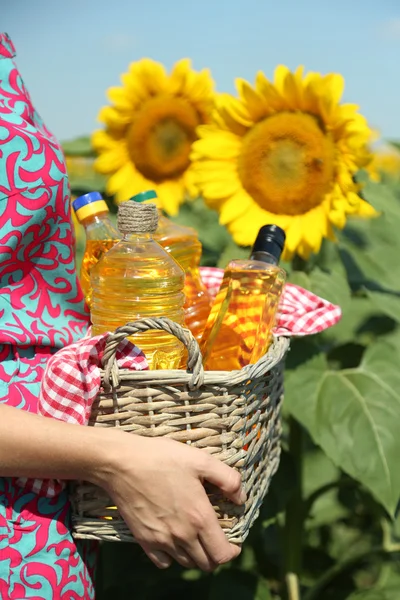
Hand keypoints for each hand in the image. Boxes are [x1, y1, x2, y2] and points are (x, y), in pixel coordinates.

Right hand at [97, 432, 245, 571]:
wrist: (122, 462)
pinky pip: (163, 561)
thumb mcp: (201, 460)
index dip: (232, 552)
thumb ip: (227, 479)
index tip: (234, 543)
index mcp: (199, 517)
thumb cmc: (162, 458)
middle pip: (206, 563)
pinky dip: (172, 557)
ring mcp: (161, 540)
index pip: (222, 554)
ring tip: (196, 538)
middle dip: (215, 555)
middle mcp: (182, 535)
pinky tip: (173, 539)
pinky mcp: (143, 539)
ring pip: (186, 563)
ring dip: (196, 555)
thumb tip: (241, 498)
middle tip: (215, 538)